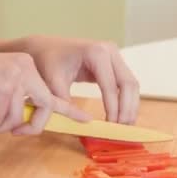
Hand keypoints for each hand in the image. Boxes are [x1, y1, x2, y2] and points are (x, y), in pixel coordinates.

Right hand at [0, 53, 88, 134]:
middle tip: (17, 132)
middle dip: (31, 126)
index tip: (85, 121)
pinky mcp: (3, 89)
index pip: (53, 91)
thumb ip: (17, 100)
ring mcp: (15, 77)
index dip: (69, 110)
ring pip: (17, 118)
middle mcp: (25, 67)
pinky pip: (0, 121)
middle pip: (44, 107)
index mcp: (26, 64)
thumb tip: (29, 123)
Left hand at [22, 36, 139, 123]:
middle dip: (126, 108)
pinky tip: (121, 116)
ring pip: (131, 84)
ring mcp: (114, 55)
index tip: (111, 127)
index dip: (113, 108)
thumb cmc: (47, 62)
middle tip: (121, 130)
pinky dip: (125, 100)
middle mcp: (109, 50)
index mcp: (95, 52)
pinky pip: (126, 83)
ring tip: (123, 126)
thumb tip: (84, 126)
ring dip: (130, 106)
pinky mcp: (114, 62)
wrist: (45, 47)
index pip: (111, 85)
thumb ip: (67, 104)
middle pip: (128, 83)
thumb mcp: (53, 83)